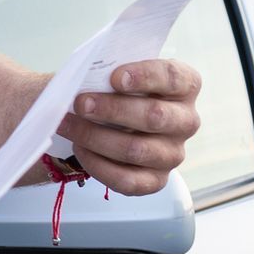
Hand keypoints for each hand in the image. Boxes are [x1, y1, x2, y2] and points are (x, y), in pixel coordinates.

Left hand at [56, 59, 202, 195]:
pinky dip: (98, 165)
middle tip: (80, 103)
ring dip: (96, 137)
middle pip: (155, 116)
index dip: (145, 76)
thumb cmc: (115, 90)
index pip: (173, 77)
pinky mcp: (157, 180)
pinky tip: (79, 149)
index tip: (114, 78)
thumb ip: (109, 72)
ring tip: (68, 125)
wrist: (113, 122)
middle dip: (112, 109)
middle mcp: (185, 121)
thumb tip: (82, 80)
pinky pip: (129, 181)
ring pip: (137, 149)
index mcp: (184, 86)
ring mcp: (173, 153)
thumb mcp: (116, 73)